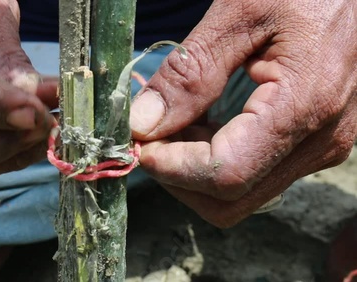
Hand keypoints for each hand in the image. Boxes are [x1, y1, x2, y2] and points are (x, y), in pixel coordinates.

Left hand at [130, 0, 356, 226]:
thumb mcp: (239, 13)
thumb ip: (190, 72)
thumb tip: (143, 123)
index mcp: (304, 106)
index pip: (226, 174)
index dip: (172, 168)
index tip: (139, 143)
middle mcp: (319, 141)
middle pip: (230, 199)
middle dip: (177, 176)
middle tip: (148, 136)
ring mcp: (319, 146)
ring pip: (240, 193)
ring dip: (193, 170)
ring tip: (170, 125)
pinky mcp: (311, 142)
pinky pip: (254, 173)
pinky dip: (214, 160)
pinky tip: (196, 125)